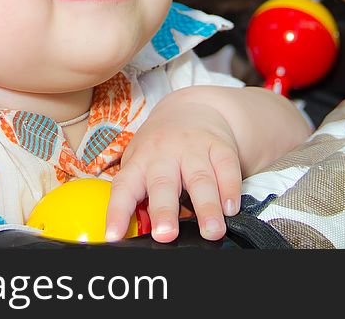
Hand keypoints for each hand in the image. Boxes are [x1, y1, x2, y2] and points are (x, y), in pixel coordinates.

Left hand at [105, 96, 240, 242]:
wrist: (189, 108)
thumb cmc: (159, 148)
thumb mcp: (141, 164)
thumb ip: (139, 195)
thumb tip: (138, 231)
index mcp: (139, 162)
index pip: (124, 188)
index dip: (117, 212)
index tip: (113, 236)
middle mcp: (164, 154)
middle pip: (163, 184)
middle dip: (164, 211)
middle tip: (166, 234)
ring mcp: (193, 149)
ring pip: (200, 179)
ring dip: (207, 207)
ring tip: (212, 231)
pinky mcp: (219, 146)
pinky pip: (227, 168)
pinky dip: (231, 189)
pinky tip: (231, 209)